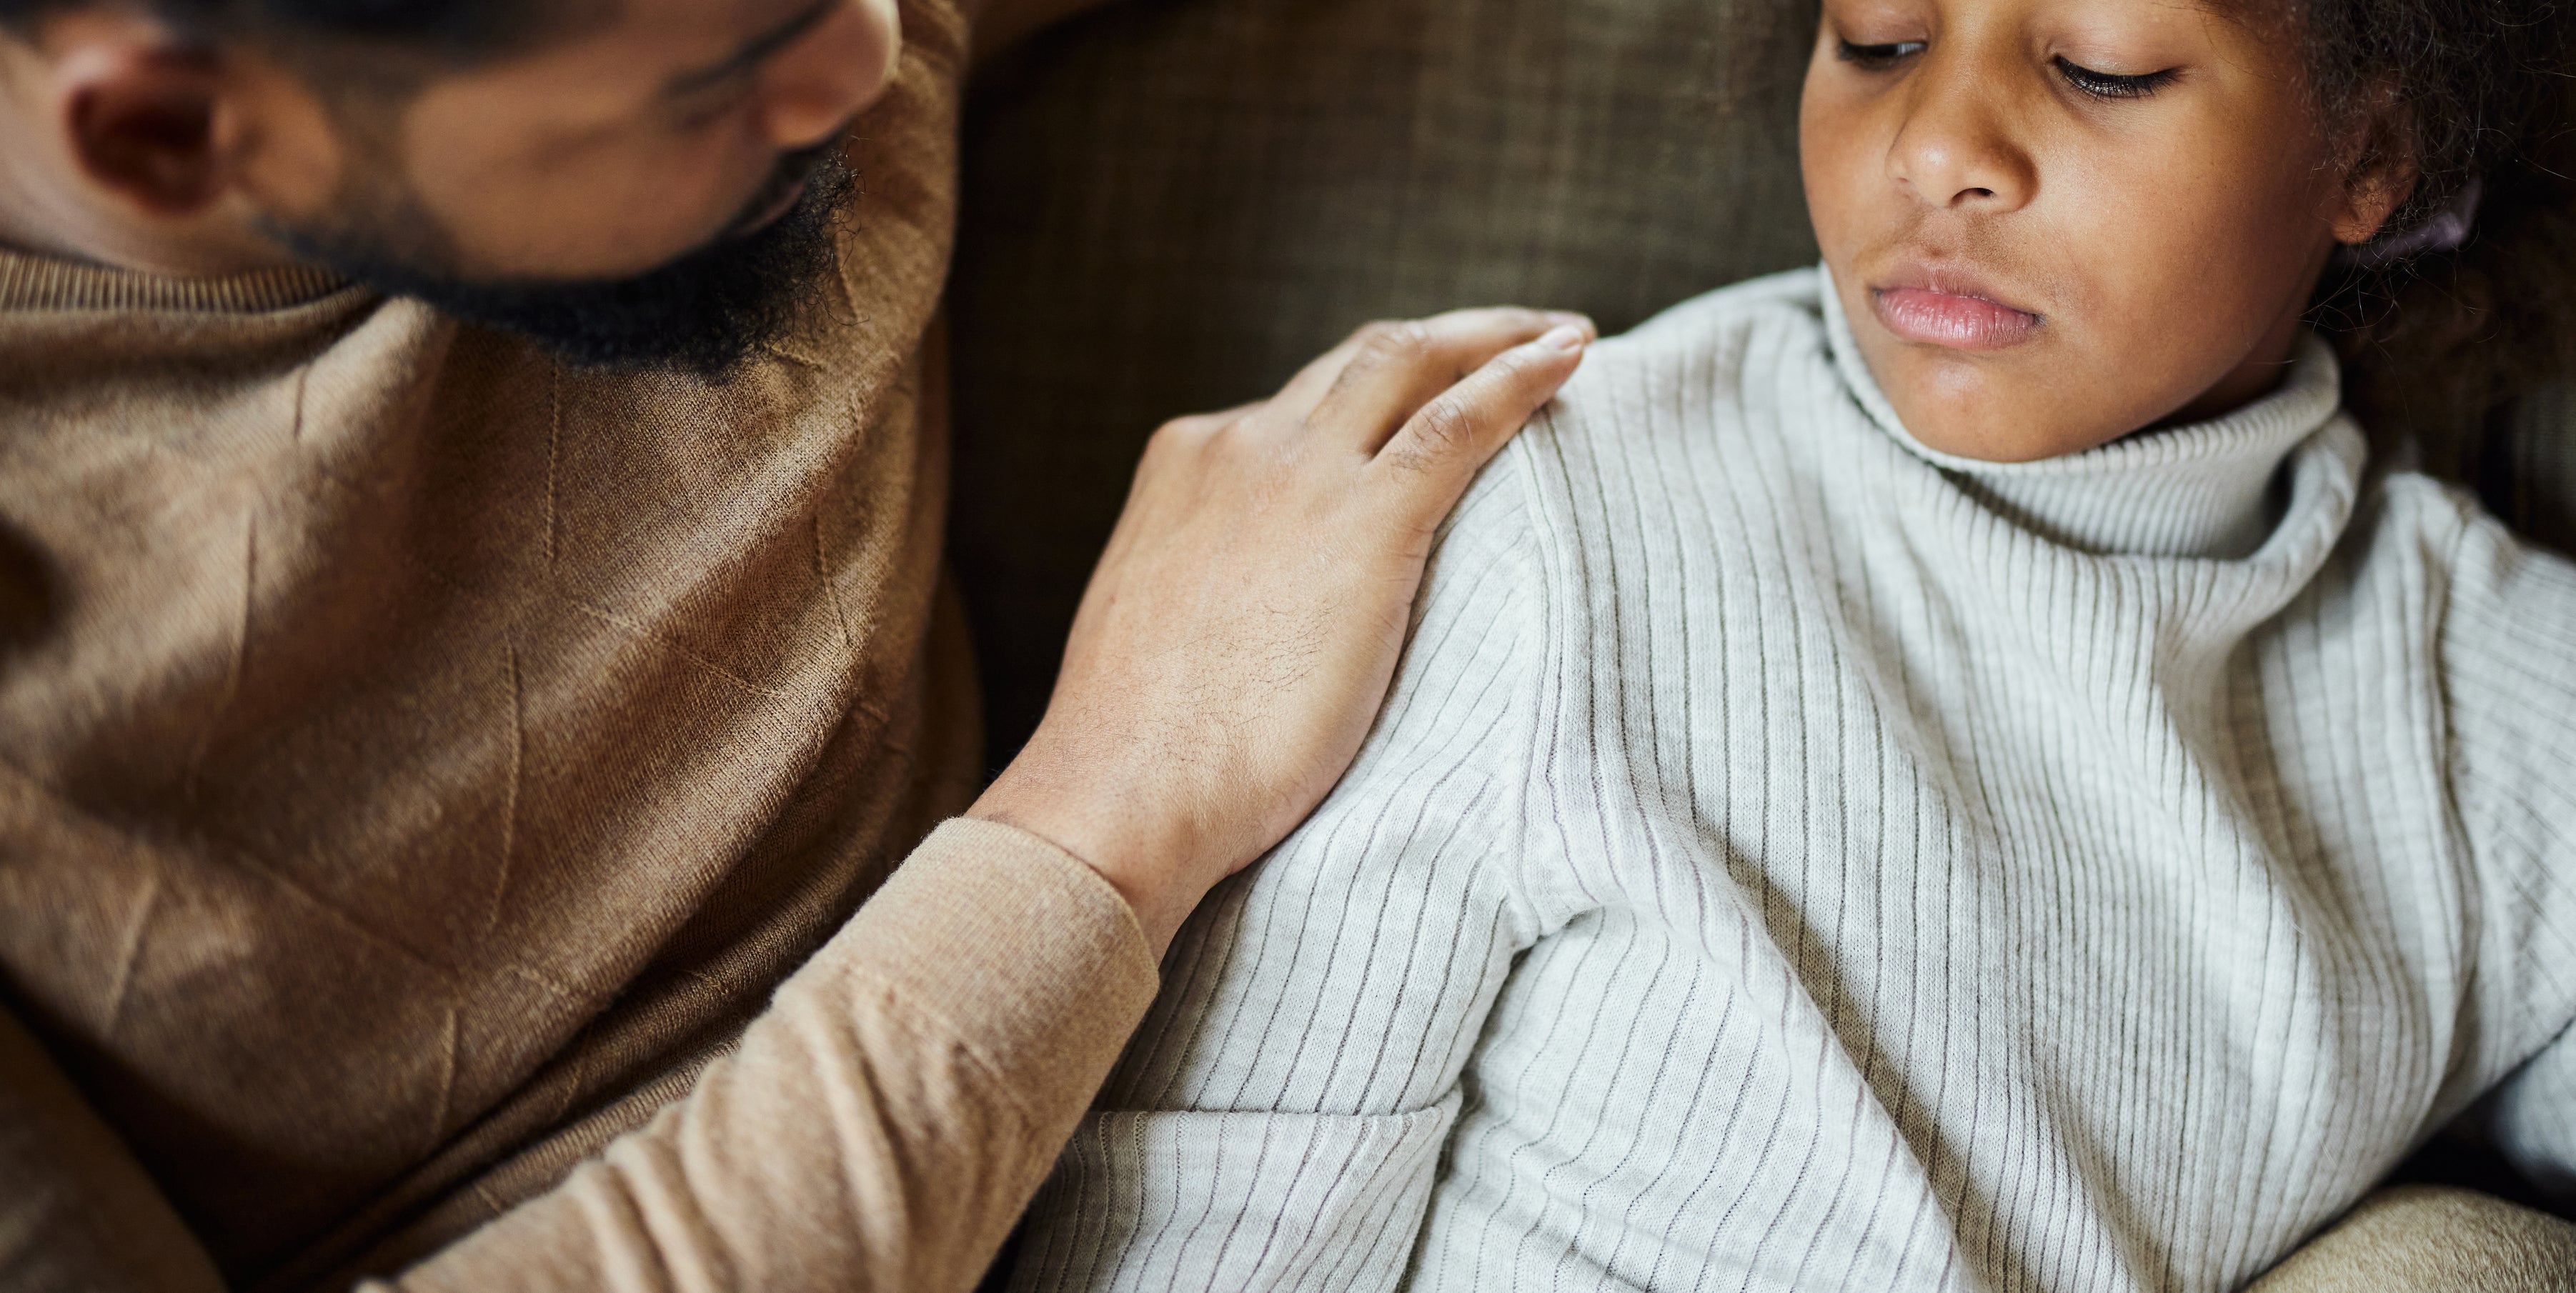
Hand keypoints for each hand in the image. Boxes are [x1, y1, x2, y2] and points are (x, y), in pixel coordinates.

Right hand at [969, 308, 1593, 955]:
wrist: (1129, 791)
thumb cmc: (1145, 754)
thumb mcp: (1163, 629)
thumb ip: (1214, 586)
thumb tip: (1255, 615)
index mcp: (1187, 461)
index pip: (1302, 401)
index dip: (1377, 391)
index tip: (1430, 395)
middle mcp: (1242, 443)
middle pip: (1367, 358)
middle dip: (1450, 339)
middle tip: (1520, 338)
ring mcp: (1303, 475)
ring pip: (1415, 362)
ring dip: (1498, 339)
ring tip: (1564, 338)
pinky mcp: (1367, 523)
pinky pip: (1462, 421)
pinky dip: (1522, 376)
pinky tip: (1571, 356)